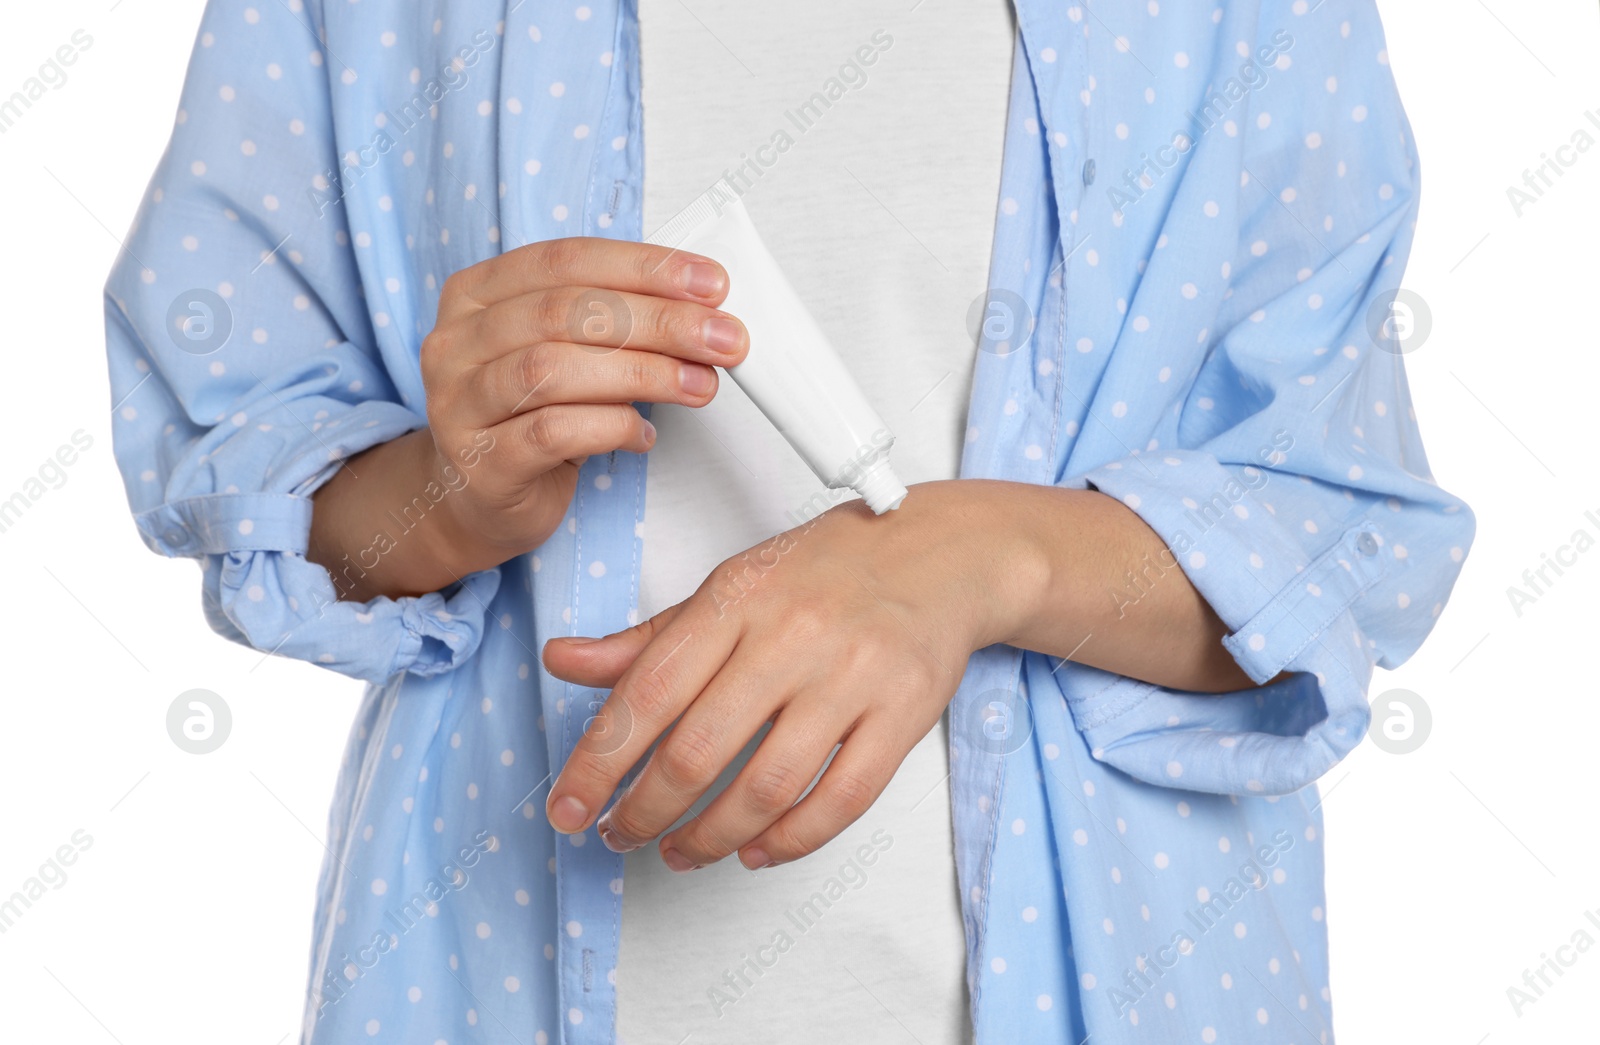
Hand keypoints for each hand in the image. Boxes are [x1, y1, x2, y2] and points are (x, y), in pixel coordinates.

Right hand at [420, 237, 747, 570]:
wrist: (478, 497)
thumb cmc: (529, 415)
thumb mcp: (566, 352)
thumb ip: (615, 321)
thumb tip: (703, 311)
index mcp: (477, 294)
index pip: (565, 260)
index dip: (643, 267)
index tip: (710, 284)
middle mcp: (456, 342)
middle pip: (565, 311)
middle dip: (659, 321)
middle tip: (721, 339)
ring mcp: (458, 404)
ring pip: (554, 369)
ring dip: (643, 374)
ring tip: (698, 385)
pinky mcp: (479, 464)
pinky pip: (552, 434)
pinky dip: (612, 429)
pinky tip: (644, 435)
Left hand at [541, 481, 1038, 871]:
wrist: (943, 553)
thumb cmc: (829, 569)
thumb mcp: (730, 585)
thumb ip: (649, 638)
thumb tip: (564, 661)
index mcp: (736, 600)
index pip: (648, 693)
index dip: (599, 761)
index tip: (569, 806)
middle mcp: (791, 637)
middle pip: (699, 751)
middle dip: (645, 811)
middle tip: (619, 833)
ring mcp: (852, 678)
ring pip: (766, 788)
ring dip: (710, 837)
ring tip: (680, 851)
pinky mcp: (902, 715)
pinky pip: (840, 801)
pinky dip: (790, 840)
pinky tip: (756, 849)